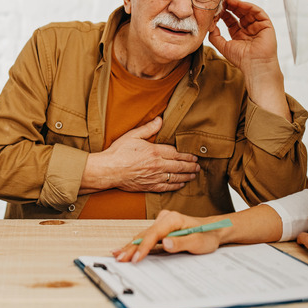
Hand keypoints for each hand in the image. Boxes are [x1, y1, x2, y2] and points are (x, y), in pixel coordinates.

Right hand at [82, 117, 200, 192]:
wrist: (108, 170)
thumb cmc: (118, 152)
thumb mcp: (132, 135)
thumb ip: (148, 128)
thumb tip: (160, 120)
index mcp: (154, 151)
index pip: (176, 153)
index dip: (186, 155)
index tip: (194, 156)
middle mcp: (157, 165)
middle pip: (179, 166)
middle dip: (190, 166)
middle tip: (198, 166)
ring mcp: (154, 177)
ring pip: (175, 177)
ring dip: (187, 176)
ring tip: (194, 175)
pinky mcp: (149, 186)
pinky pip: (167, 187)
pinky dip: (176, 186)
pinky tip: (181, 184)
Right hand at [112, 210, 220, 262]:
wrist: (214, 230)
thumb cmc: (207, 235)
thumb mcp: (198, 242)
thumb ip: (181, 243)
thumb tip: (165, 243)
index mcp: (173, 219)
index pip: (154, 233)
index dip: (143, 247)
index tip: (136, 258)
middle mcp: (164, 218)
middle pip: (145, 234)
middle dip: (132, 247)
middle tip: (120, 258)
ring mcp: (161, 222)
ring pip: (143, 235)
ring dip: (131, 246)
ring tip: (118, 255)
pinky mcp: (160, 228)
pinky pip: (146, 236)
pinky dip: (136, 244)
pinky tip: (125, 249)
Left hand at [209, 0, 278, 70]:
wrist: (254, 65)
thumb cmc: (241, 59)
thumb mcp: (223, 46)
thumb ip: (215, 36)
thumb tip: (211, 26)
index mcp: (239, 35)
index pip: (231, 21)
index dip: (224, 13)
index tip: (217, 8)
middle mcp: (248, 30)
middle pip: (239, 14)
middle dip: (231, 7)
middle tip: (223, 1)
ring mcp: (258, 27)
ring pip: (248, 11)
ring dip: (239, 4)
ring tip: (229, 0)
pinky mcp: (266, 25)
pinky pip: (258, 12)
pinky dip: (249, 6)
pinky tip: (240, 3)